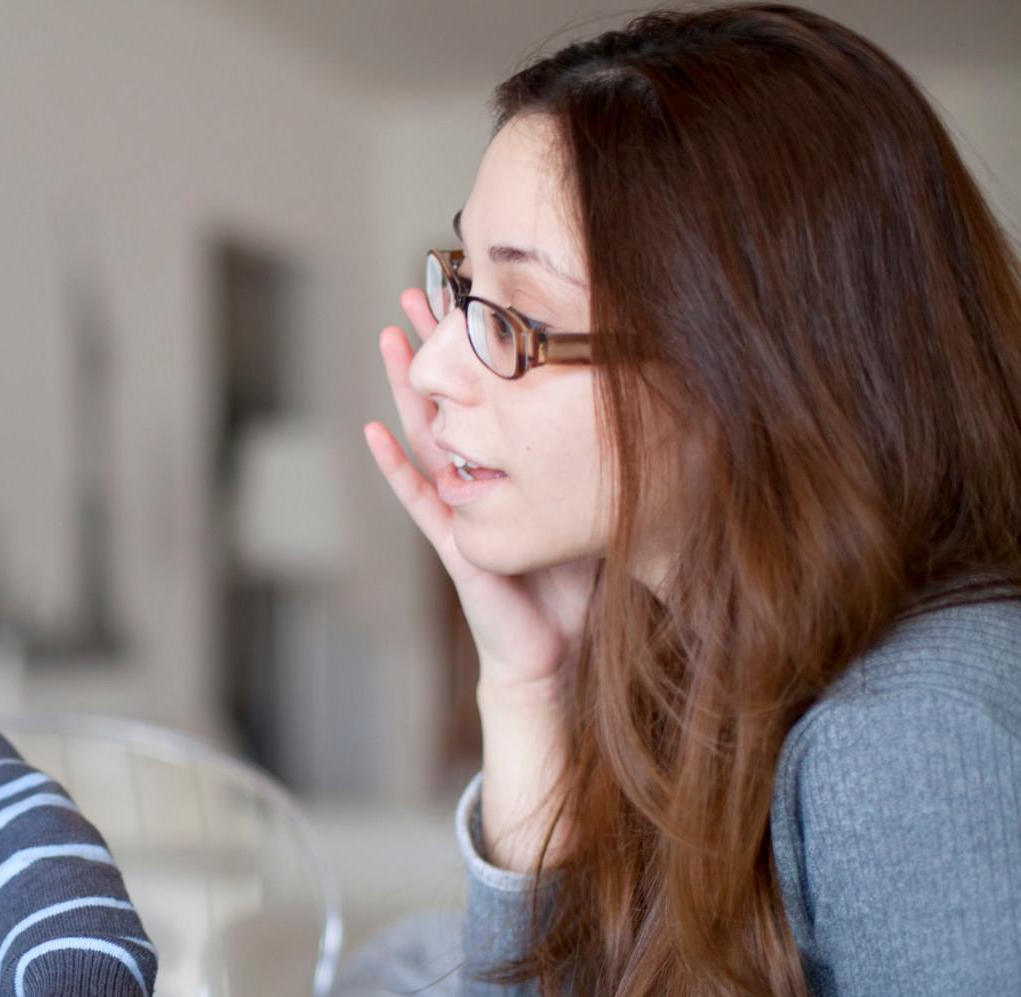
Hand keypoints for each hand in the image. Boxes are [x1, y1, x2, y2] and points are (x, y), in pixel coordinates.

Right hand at [364, 287, 591, 866]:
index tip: (473, 291)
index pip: (492, 391)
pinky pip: (420, 499)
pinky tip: (376, 433)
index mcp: (513, 464)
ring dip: (405, 388)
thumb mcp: (604, 504)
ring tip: (388, 340)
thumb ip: (614, 464)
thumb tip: (674, 404)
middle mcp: (480, 476)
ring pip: (426, 434)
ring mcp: (461, 506)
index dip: (479, 343)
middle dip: (433, 346)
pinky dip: (396, 466)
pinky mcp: (455, 542)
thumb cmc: (581, 585)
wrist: (561, 651)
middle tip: (417, 290)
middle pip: (451, 395)